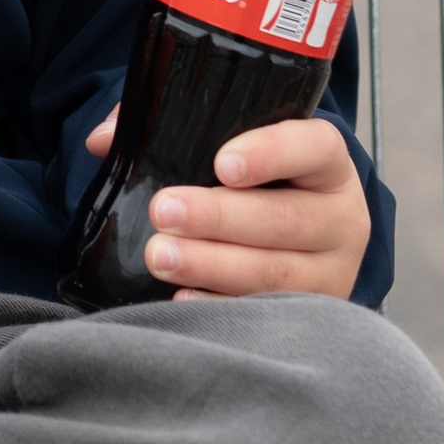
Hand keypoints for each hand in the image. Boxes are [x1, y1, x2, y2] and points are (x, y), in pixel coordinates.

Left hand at [84, 106, 368, 299]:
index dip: (271, 153)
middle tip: (163, 210)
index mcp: (326, 163)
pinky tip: (182, 297)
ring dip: (212, 265)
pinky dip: (221, 306)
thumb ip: (171, 128)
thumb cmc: (258, 182)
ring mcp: (331, 272)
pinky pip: (267, 314)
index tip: (222, 163)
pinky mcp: (312, 314)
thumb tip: (102, 138)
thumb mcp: (233, 145)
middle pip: (286, 219)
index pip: (313, 148)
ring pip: (276, 272)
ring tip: (160, 256)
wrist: (308, 241)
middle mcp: (340, 218)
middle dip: (219, 217)